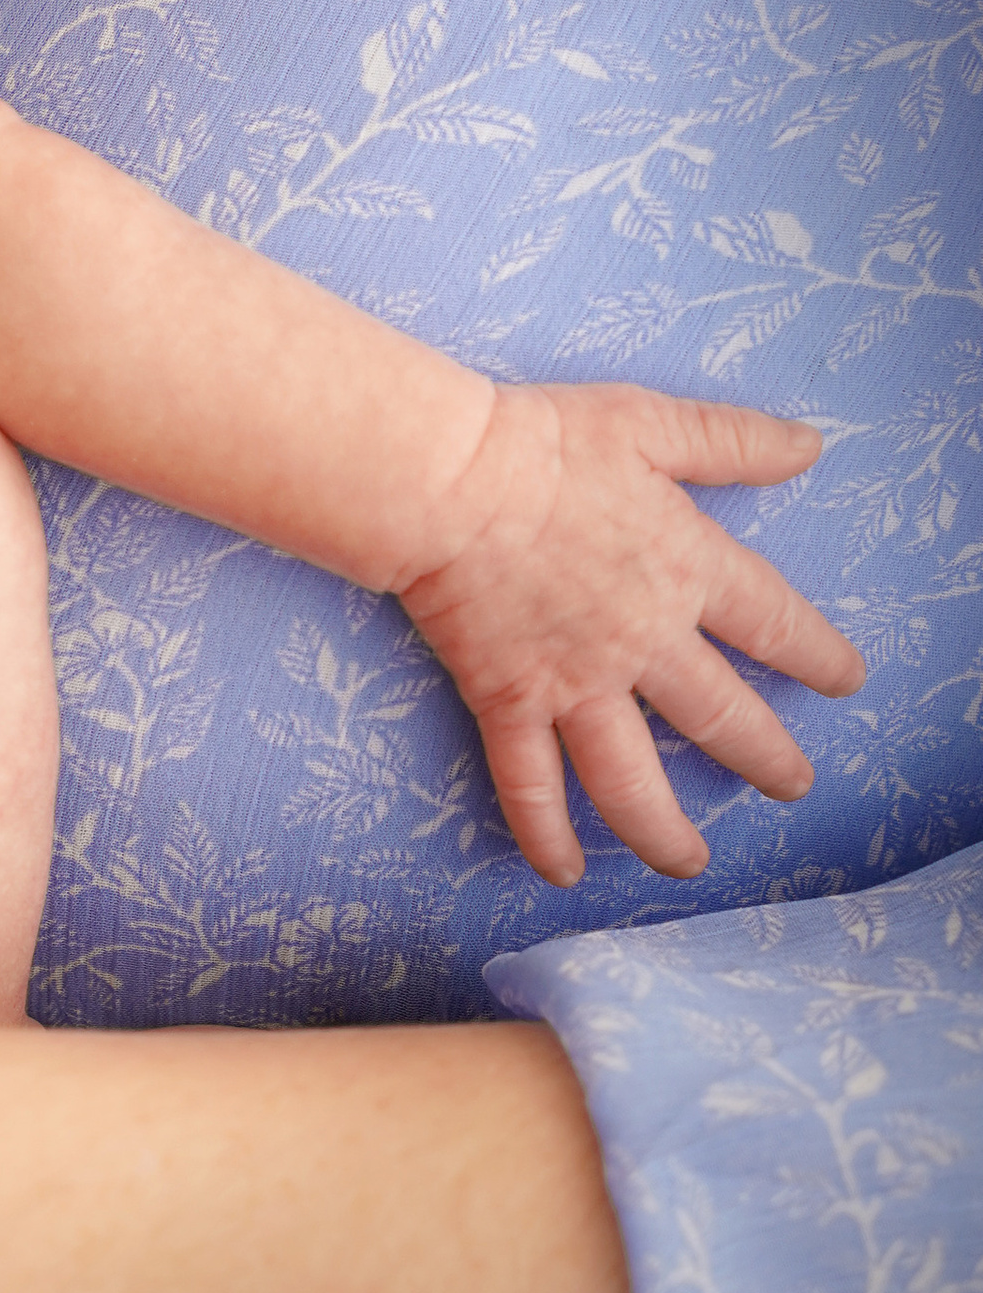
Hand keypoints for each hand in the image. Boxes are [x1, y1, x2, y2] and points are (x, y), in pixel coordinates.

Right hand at [393, 384, 867, 884]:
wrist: (447, 481)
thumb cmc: (541, 441)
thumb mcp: (649, 421)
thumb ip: (731, 440)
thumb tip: (810, 446)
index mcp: (685, 568)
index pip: (773, 623)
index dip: (817, 655)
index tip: (845, 682)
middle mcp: (642, 641)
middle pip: (720, 717)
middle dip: (765, 758)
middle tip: (791, 786)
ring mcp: (575, 681)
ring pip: (633, 779)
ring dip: (665, 832)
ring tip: (690, 862)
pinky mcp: (508, 699)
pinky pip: (529, 783)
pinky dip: (545, 833)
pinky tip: (563, 871)